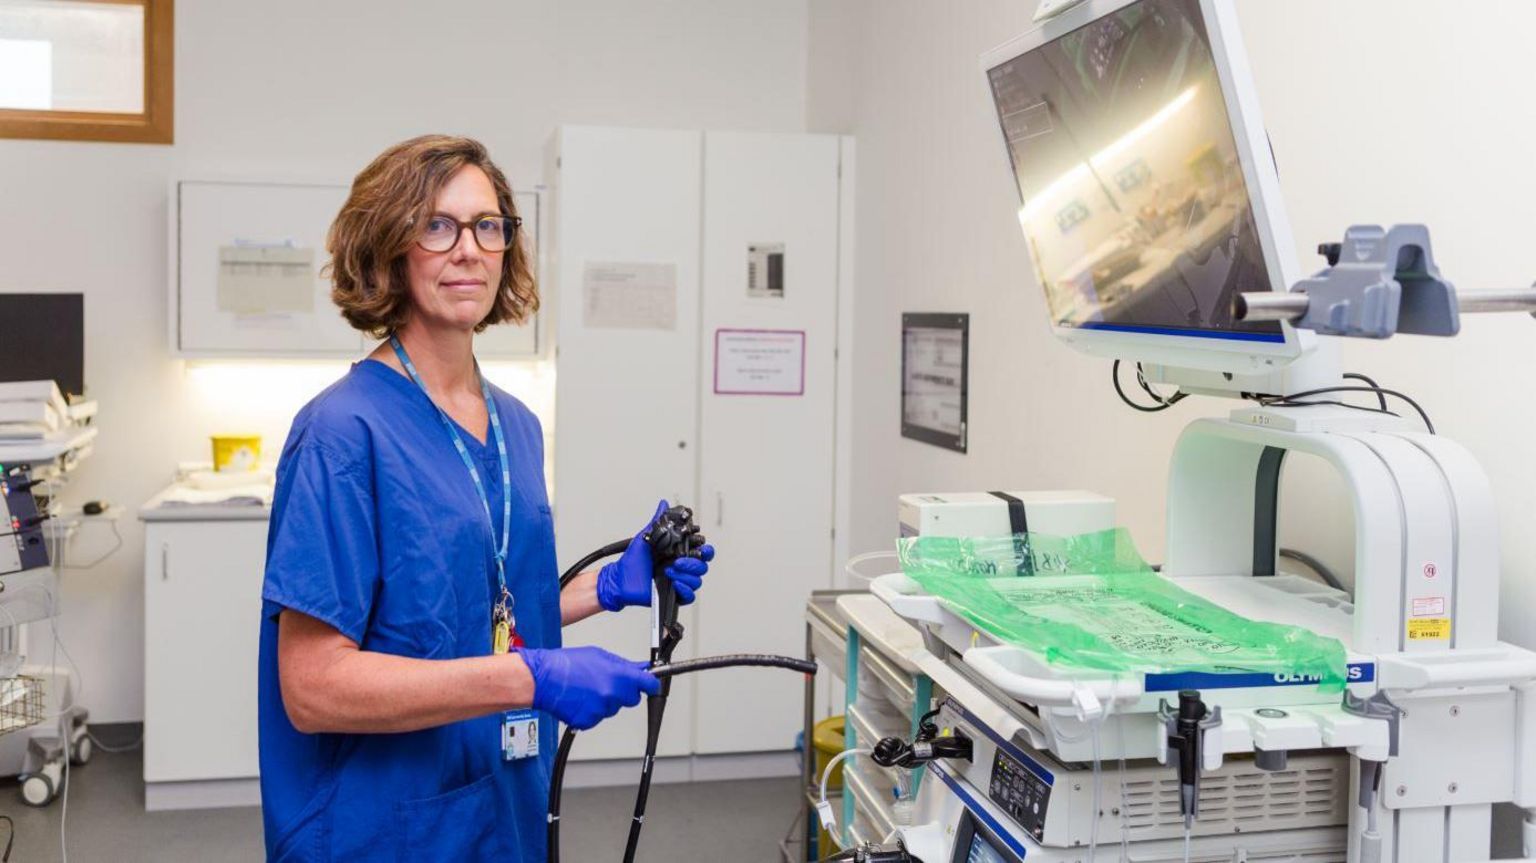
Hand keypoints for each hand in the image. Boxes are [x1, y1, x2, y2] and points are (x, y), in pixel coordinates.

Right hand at [517, 646, 659, 729]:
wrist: (542, 679)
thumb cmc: (567, 664)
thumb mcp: (600, 655)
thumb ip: (622, 665)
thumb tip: (639, 668)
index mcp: (619, 676)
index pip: (649, 685)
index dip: (650, 684)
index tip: (651, 684)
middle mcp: (612, 695)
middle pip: (632, 698)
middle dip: (625, 691)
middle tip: (609, 683)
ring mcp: (601, 710)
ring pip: (613, 708)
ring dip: (606, 700)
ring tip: (587, 688)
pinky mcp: (588, 722)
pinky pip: (598, 717)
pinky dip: (592, 710)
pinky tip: (580, 699)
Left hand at [595, 499, 714, 611]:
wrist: (620, 579)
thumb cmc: (632, 561)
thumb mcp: (645, 537)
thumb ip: (657, 521)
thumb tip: (663, 504)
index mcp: (678, 554)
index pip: (701, 552)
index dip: (705, 550)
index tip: (699, 546)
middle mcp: (681, 567)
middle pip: (702, 566)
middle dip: (694, 563)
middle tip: (678, 561)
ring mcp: (678, 581)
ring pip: (697, 581)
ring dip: (685, 575)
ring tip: (669, 571)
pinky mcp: (673, 595)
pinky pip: (689, 596)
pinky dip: (685, 589)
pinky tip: (674, 583)